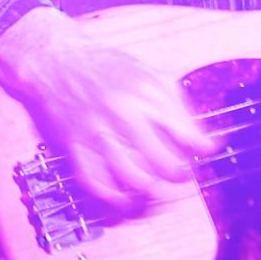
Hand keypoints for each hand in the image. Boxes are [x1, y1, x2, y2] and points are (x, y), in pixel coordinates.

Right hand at [0, 6, 217, 211]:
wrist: (56, 61)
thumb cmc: (107, 67)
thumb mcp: (150, 74)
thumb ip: (178, 106)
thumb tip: (203, 140)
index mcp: (147, 94)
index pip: (186, 135)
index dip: (201, 150)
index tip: (204, 153)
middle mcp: (124, 115)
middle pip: (164, 164)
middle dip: (180, 176)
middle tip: (182, 175)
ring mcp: (98, 134)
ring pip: (134, 180)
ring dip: (152, 193)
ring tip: (159, 190)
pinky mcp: (76, 148)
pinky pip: (98, 183)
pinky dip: (115, 198)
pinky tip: (126, 197)